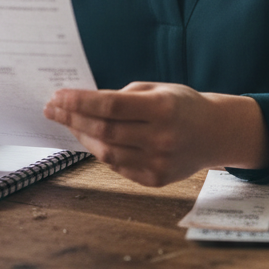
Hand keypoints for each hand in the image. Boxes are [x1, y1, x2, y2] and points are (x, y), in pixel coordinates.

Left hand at [43, 81, 268, 187]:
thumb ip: (124, 97)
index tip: (57, 97)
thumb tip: (84, 104)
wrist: (215, 134)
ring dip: (82, 137)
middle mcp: (161, 138)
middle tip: (52, 109)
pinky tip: (92, 139)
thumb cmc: (182, 105)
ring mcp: (158, 162)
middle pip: (104, 131)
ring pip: (107, 152)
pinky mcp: (156, 180)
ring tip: (69, 123)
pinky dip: (101, 152)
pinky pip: (118, 166)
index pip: (110, 107)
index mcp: (162, 108)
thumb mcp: (158, 89)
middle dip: (72, 119)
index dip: (79, 102)